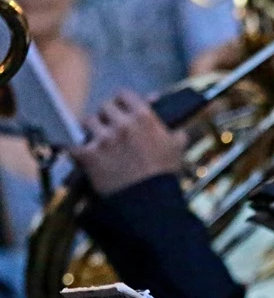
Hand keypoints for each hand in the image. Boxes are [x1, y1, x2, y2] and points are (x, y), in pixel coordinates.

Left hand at [71, 90, 186, 195]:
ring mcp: (104, 139)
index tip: (122, 109)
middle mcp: (122, 123)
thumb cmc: (164, 176)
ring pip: (87, 121)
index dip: (122, 102)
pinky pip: (72, 142)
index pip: (124, 95)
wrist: (149, 202)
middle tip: (110, 128)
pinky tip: (76, 150)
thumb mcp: (177, 150)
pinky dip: (73, 146)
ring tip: (96, 141)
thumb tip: (178, 129)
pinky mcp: (89, 155)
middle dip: (107, 117)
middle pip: (104, 107)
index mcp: (144, 118)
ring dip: (91, 129)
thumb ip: (176, 134)